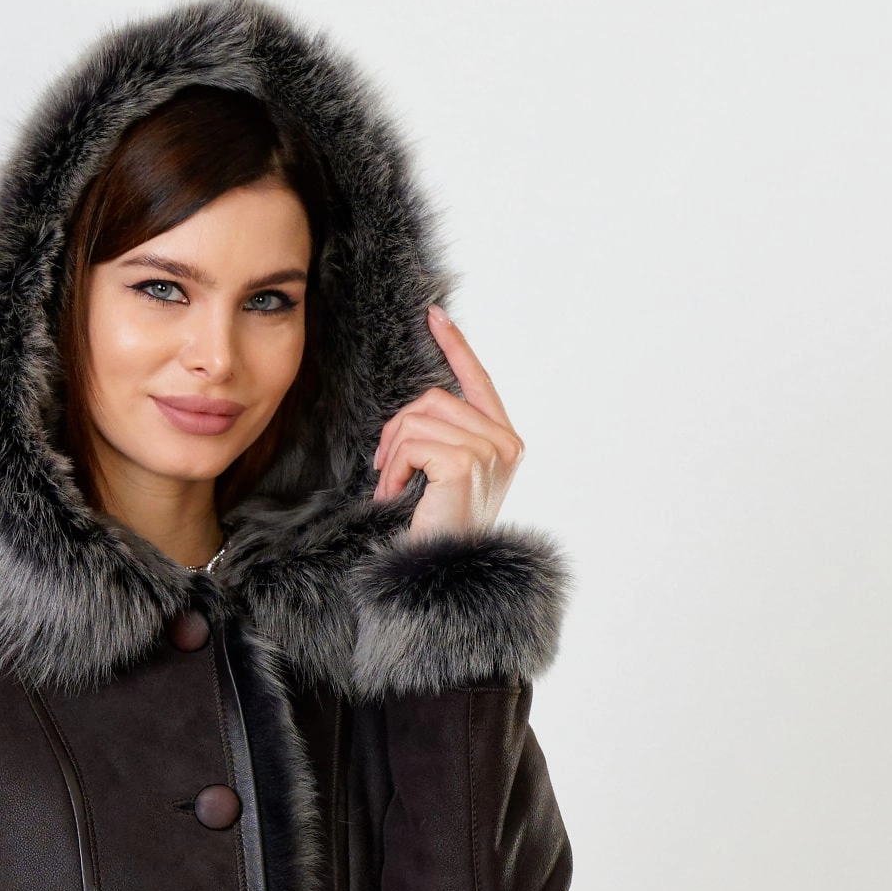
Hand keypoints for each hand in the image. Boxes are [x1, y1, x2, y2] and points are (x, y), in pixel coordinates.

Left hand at [373, 308, 525, 541]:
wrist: (443, 574)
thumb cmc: (439, 532)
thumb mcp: (447, 477)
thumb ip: (444, 438)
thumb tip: (416, 409)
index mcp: (505, 441)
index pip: (478, 381)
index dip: (456, 346)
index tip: (434, 316)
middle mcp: (505, 443)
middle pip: (434, 398)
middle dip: (398, 430)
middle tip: (386, 469)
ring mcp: (489, 452)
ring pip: (418, 419)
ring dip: (393, 454)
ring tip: (392, 489)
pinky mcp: (465, 464)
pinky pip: (411, 443)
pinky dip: (393, 469)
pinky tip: (394, 495)